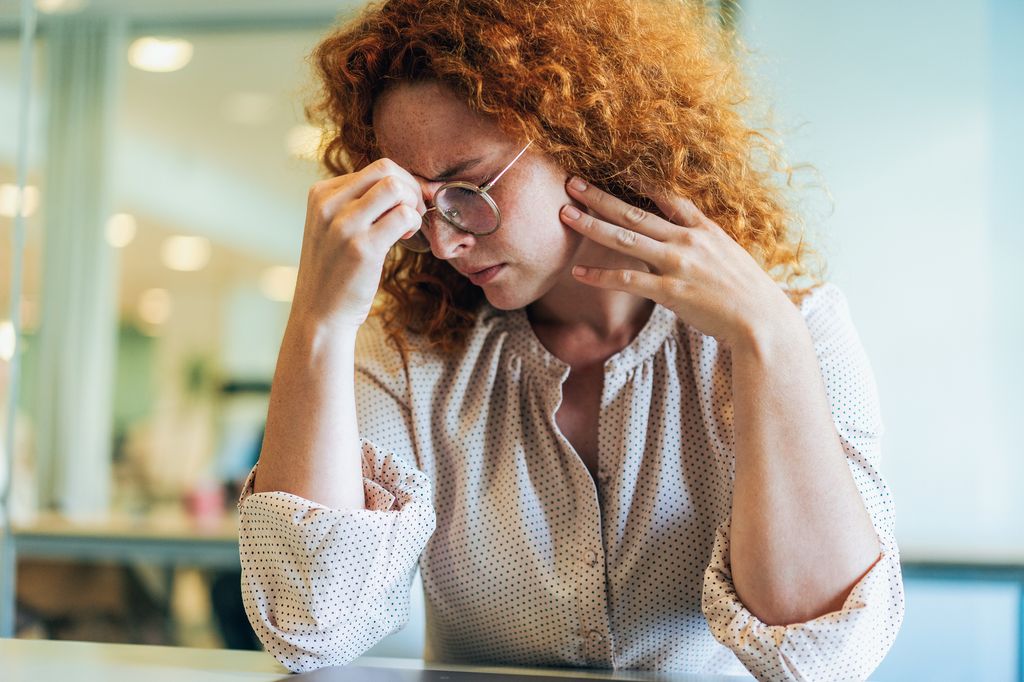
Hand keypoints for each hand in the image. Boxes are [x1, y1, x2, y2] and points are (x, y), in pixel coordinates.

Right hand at [291, 158, 425, 329]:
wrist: (319, 315)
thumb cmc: (335, 272)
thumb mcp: (333, 228)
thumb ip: (358, 203)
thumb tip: (404, 184)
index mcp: (321, 194)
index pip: (374, 168)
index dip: (400, 183)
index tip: (404, 205)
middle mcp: (328, 204)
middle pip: (386, 169)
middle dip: (411, 187)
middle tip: (413, 213)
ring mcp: (344, 225)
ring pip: (395, 187)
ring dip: (413, 204)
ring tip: (408, 227)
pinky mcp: (362, 248)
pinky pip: (403, 216)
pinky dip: (414, 223)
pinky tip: (404, 239)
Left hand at [560, 176, 795, 347]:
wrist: (763, 320)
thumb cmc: (746, 292)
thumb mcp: (727, 255)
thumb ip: (700, 244)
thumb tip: (678, 240)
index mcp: (703, 228)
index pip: (666, 196)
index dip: (637, 181)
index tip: (613, 167)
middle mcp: (688, 240)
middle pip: (635, 213)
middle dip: (600, 197)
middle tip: (572, 182)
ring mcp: (678, 264)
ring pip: (625, 239)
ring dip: (592, 226)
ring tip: (565, 215)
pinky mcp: (670, 291)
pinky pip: (627, 280)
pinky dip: (600, 277)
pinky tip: (578, 273)